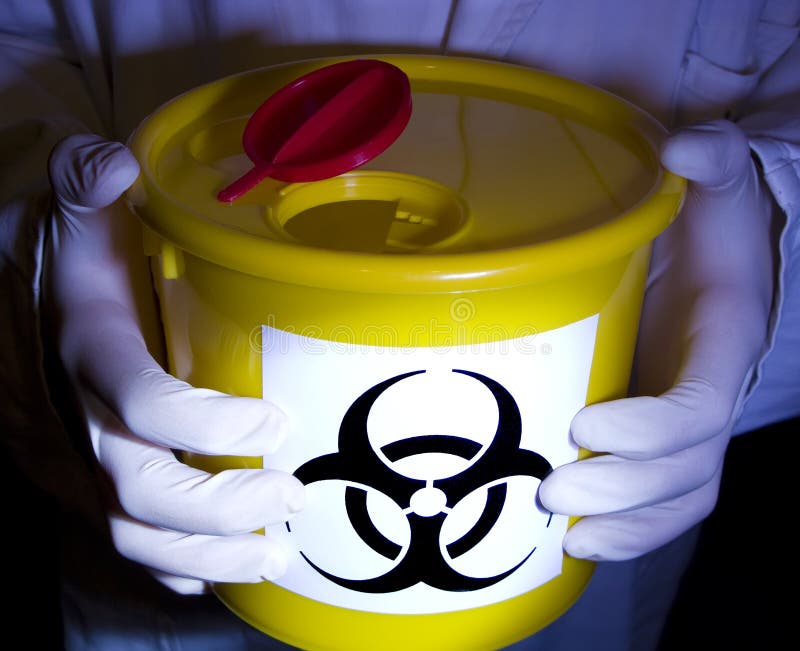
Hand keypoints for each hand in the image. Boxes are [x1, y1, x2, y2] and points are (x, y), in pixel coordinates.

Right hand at [46, 134, 304, 592]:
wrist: (31, 302)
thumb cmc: (76, 259)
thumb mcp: (79, 210)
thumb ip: (89, 183)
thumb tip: (116, 164)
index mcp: (94, 352)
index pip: (143, 404)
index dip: (209, 426)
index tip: (275, 424)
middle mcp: (88, 417)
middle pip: (143, 490)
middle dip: (221, 509)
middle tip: (291, 497)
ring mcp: (89, 458)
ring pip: (135, 533)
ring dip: (208, 556)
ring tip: (276, 556)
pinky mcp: (99, 479)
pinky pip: (130, 543)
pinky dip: (176, 568)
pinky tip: (222, 573)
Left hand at [539, 120, 773, 560]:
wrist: (712, 249)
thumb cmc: (710, 222)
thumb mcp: (717, 185)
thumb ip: (713, 162)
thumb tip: (683, 145)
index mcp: (725, 341)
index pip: (701, 406)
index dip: (650, 429)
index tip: (586, 425)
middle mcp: (712, 390)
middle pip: (687, 469)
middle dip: (624, 491)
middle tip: (551, 494)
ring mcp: (686, 418)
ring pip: (678, 496)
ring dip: (625, 526)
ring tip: (563, 538)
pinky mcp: (657, 428)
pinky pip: (658, 495)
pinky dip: (626, 525)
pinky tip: (576, 541)